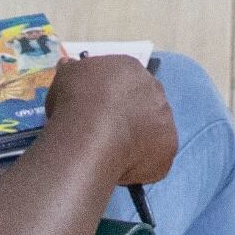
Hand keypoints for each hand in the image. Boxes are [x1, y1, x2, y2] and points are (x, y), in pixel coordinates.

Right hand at [45, 54, 179, 187]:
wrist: (90, 130)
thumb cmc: (76, 99)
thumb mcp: (65, 77)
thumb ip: (72, 71)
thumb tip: (68, 64)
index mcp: (131, 68)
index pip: (125, 81)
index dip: (112, 97)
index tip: (98, 110)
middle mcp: (155, 89)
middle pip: (144, 104)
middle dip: (129, 117)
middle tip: (107, 133)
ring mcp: (166, 119)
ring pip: (153, 131)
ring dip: (139, 141)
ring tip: (113, 154)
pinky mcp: (169, 148)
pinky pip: (156, 159)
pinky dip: (142, 166)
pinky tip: (122, 170)